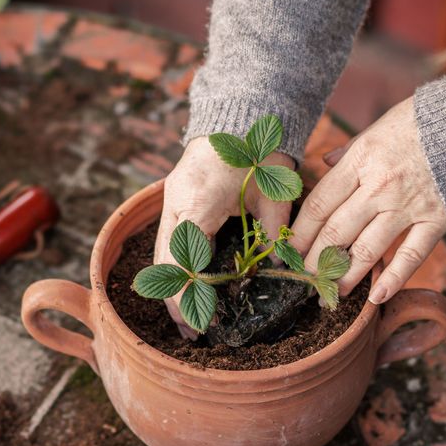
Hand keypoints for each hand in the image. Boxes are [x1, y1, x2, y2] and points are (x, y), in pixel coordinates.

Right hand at [155, 137, 294, 337]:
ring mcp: (170, 201)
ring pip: (162, 255)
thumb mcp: (274, 195)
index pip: (186, 261)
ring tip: (187, 318)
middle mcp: (177, 204)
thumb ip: (276, 234)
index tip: (204, 323)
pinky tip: (187, 286)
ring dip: (171, 287)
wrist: (240, 114)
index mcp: (201, 202)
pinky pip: (168, 242)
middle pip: (165, 264)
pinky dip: (174, 268)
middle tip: (194, 331)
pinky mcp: (173, 200)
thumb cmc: (261, 152)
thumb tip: (283, 272)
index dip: (191, 296)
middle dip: (176, 301)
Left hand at [288, 97, 445, 304]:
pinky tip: (376, 296)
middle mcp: (380, 186)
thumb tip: (325, 163)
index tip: (286, 251)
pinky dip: (393, 278)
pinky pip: (411, 255)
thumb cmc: (425, 121)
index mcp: (361, 161)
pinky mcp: (438, 219)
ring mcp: (408, 206)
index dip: (300, 232)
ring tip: (329, 295)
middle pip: (336, 231)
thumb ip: (350, 149)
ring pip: (367, 249)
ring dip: (344, 276)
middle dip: (314, 260)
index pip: (320, 204)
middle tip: (301, 280)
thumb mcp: (379, 126)